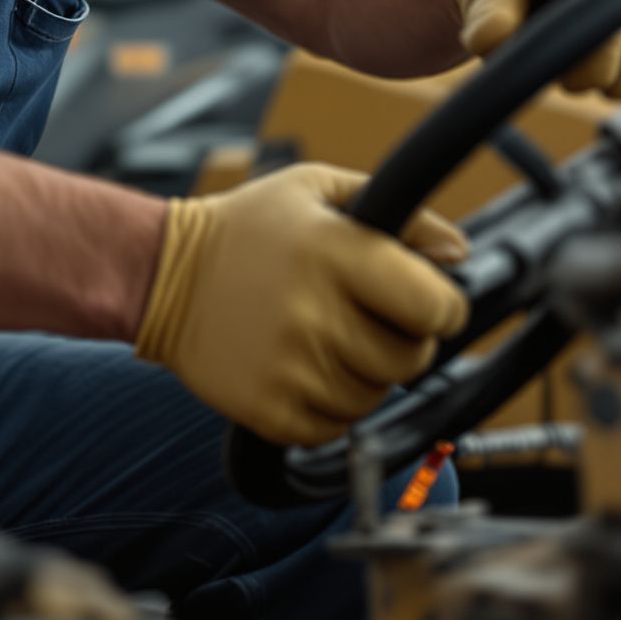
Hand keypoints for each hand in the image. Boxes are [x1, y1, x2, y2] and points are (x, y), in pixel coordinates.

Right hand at [132, 164, 467, 446]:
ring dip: (365, 376)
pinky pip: (334, 428)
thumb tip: (459, 253)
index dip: (440, 308)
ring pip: (375, 398)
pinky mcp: (268, 409)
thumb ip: (401, 215)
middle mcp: (316, 313)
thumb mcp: (319, 191)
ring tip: (329, 341)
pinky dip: (329, 407)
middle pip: (411, 360)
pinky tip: (304, 369)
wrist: (161, 275)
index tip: (423, 303)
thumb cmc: (247, 227)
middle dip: (402, 342)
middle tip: (368, 320)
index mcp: (336, 252)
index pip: (434, 307)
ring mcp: (291, 367)